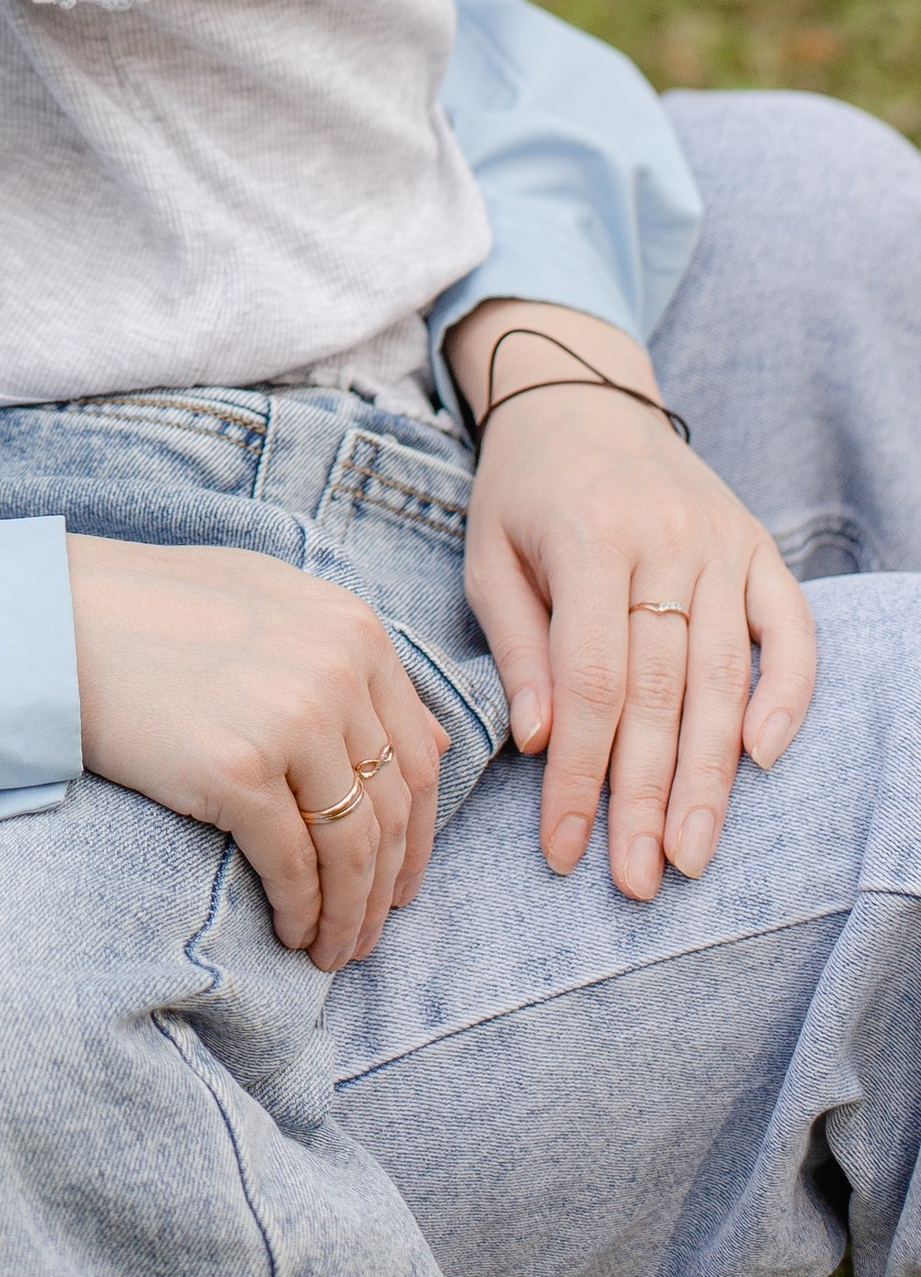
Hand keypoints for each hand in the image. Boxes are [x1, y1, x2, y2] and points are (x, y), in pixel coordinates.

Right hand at [66, 533, 447, 971]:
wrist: (55, 620)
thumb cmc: (154, 609)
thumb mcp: (272, 601)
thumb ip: (353, 660)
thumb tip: (437, 742)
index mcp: (353, 629)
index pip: (419, 756)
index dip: (418, 833)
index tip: (400, 879)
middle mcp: (336, 669)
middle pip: (392, 810)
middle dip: (386, 887)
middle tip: (367, 933)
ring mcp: (290, 719)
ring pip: (352, 849)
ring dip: (349, 915)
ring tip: (333, 950)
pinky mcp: (237, 770)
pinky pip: (293, 867)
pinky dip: (302, 913)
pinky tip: (291, 933)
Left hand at [448, 301, 818, 898]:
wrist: (581, 395)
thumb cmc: (523, 488)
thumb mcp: (488, 552)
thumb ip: (518, 645)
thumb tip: (541, 743)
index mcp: (588, 538)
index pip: (589, 682)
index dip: (579, 774)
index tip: (564, 851)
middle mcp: (665, 540)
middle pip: (660, 692)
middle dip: (647, 798)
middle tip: (638, 881)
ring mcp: (721, 542)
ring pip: (723, 677)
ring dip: (711, 777)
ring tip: (693, 855)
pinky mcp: (759, 546)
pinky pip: (789, 628)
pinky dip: (785, 694)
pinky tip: (762, 759)